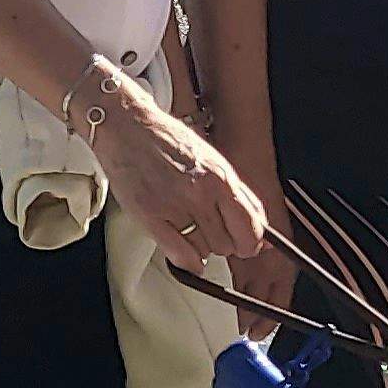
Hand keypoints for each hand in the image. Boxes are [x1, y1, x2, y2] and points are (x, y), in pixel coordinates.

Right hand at [84, 78, 268, 275]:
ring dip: (201, 246)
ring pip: (206, 251)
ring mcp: (174, 205)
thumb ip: (238, 195)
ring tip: (189, 227)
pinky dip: (187, 261)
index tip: (247, 243)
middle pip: (230, 245)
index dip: (252, 242)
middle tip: (212, 230)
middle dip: (224, 243)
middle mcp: (201, 193)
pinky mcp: (150, 216)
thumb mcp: (213, 160)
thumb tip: (261, 230)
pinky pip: (181, 256)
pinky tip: (182, 248)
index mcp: (221, 177)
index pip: (253, 227)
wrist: (126, 127)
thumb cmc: (167, 140)